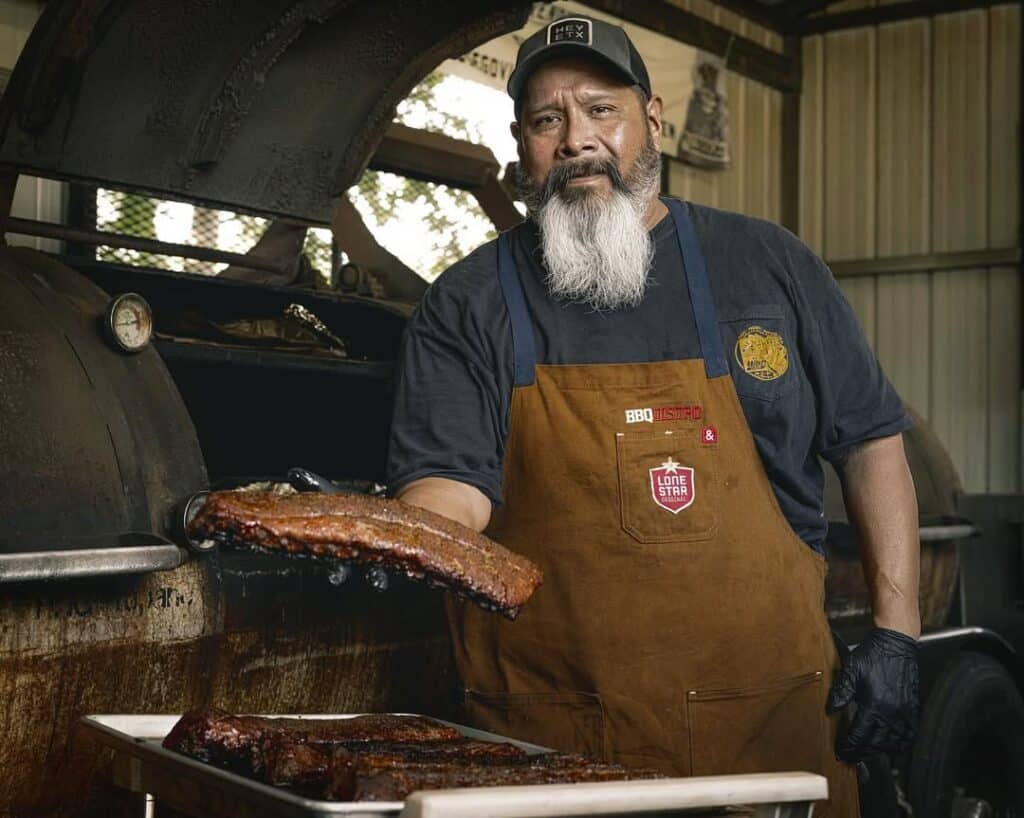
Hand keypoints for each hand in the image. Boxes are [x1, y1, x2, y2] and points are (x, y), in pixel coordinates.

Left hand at [827, 627, 919, 760]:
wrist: (895, 643)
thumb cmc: (872, 654)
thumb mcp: (851, 670)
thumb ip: (841, 692)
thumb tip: (830, 711)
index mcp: (875, 704)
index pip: (859, 735)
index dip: (849, 747)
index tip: (841, 753)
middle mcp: (892, 712)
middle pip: (876, 743)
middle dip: (862, 752)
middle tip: (851, 756)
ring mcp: (904, 711)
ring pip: (893, 742)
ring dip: (880, 750)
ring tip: (867, 751)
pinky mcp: (913, 707)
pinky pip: (909, 733)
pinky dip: (900, 742)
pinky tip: (891, 744)